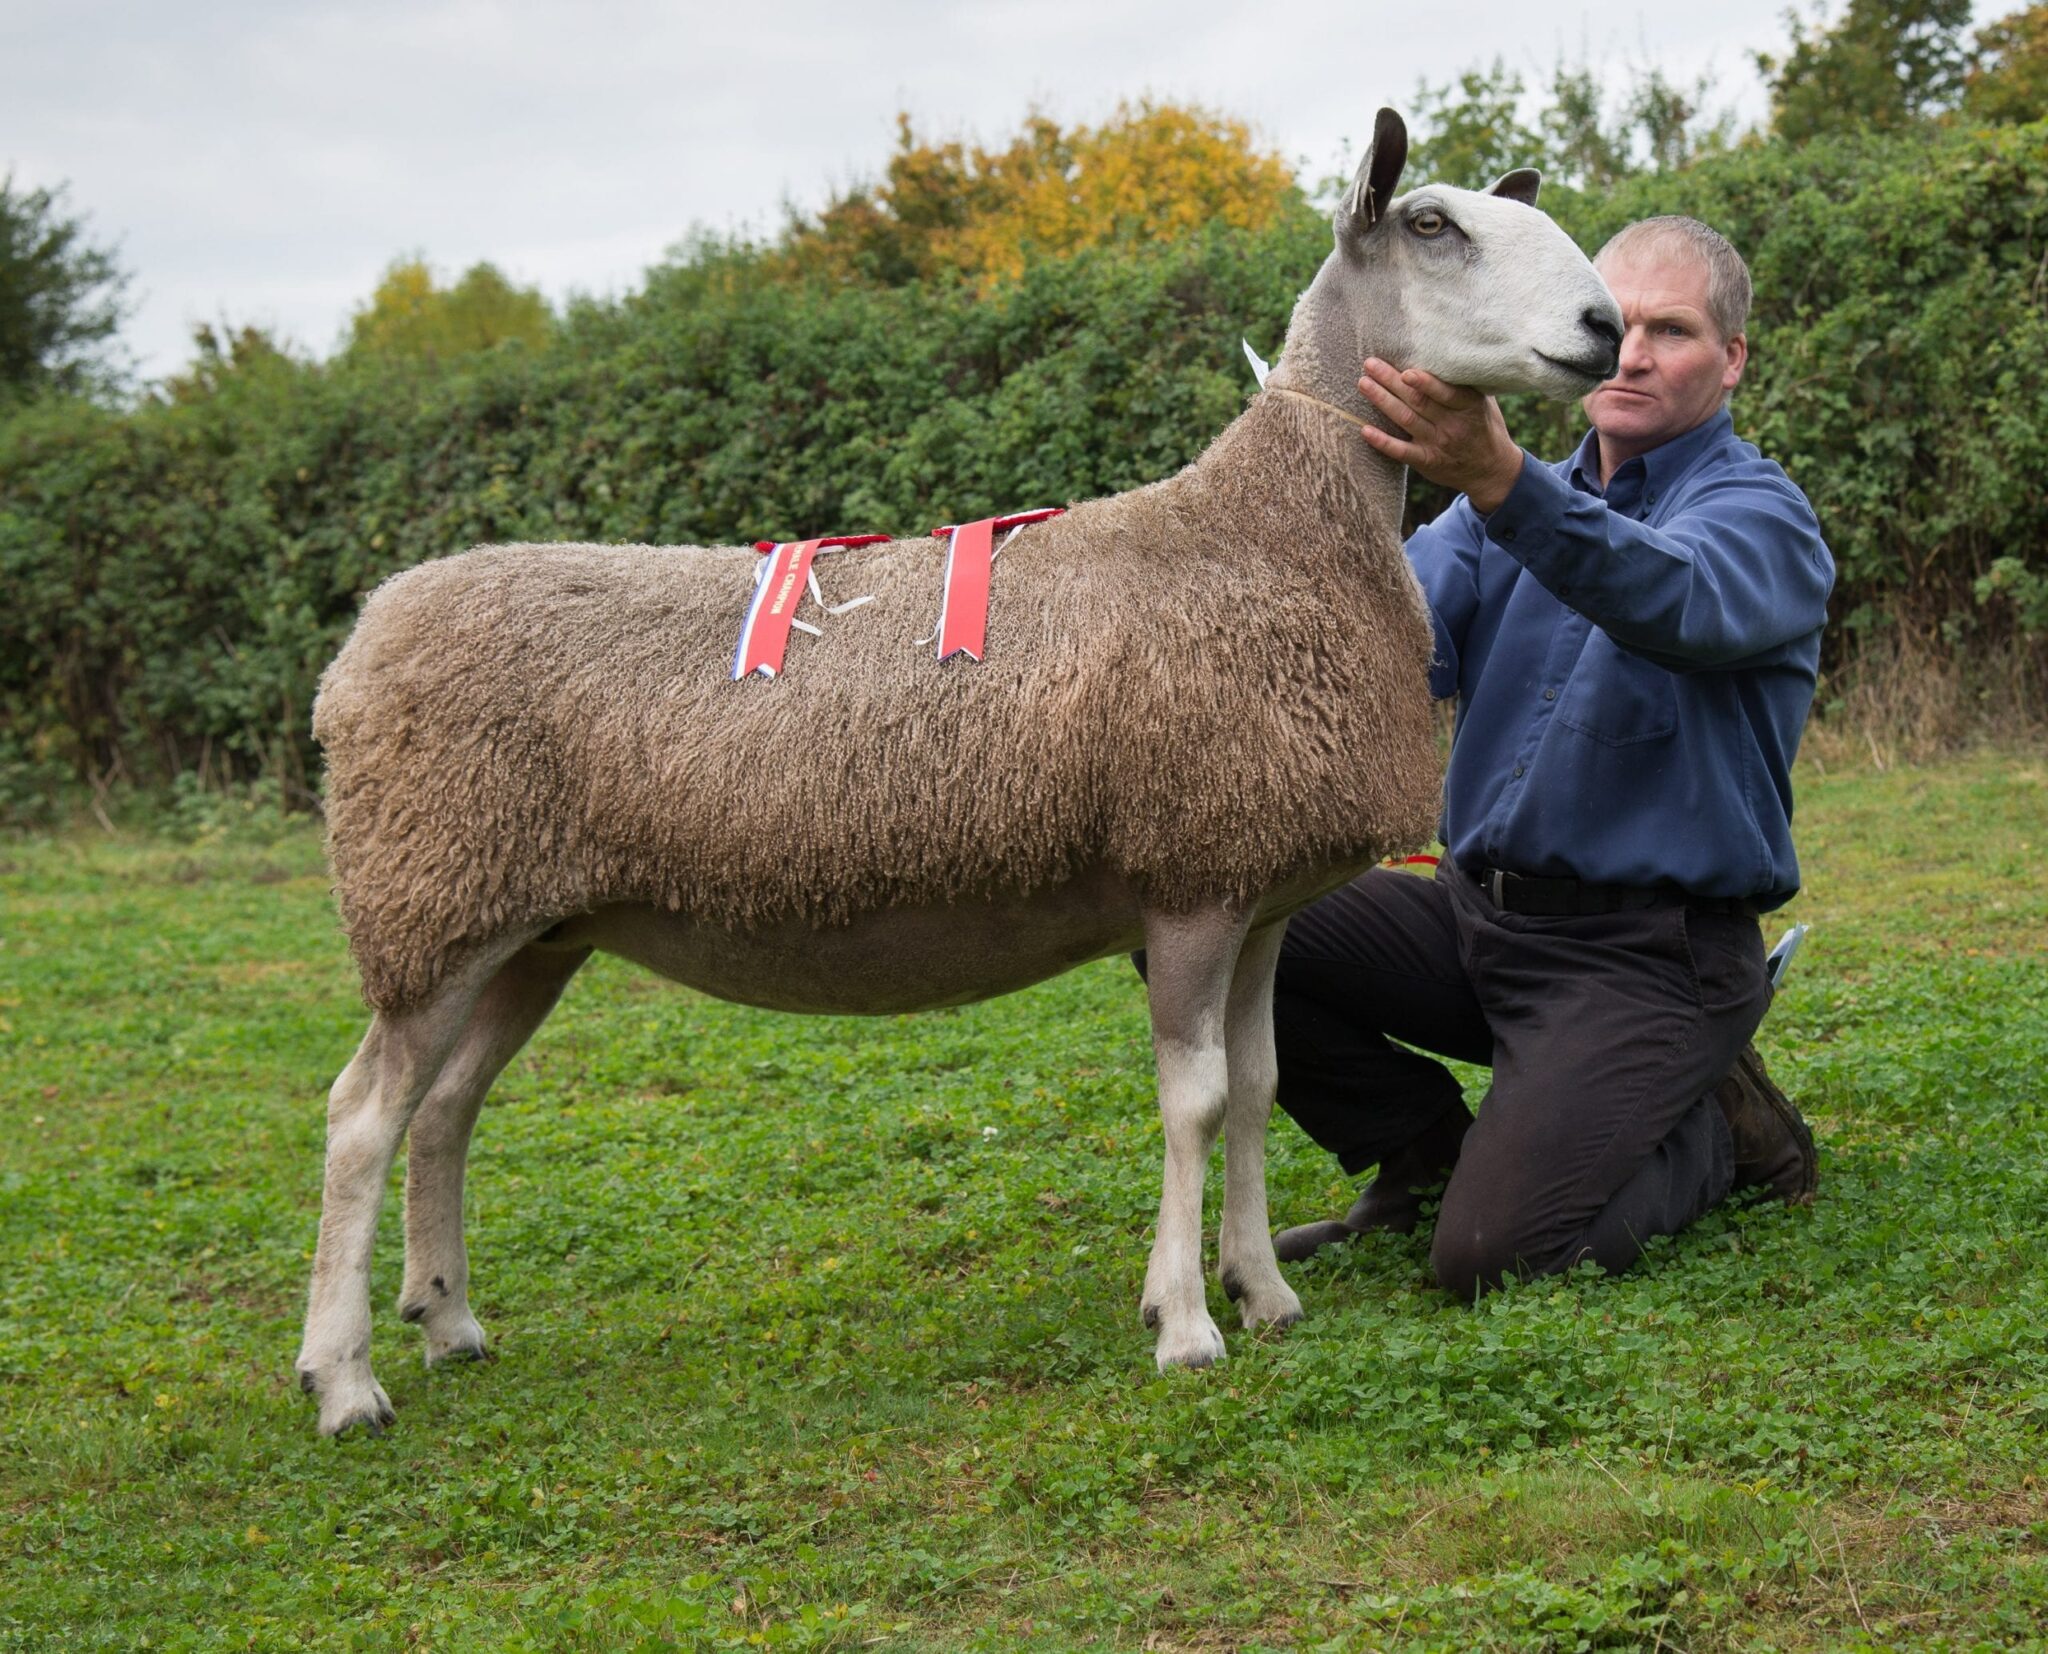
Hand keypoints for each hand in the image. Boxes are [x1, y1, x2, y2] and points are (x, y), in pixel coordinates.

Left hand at [1356, 359, 1524, 514]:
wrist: (1491, 469)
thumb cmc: (1483, 425)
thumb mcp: (1483, 402)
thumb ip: (1464, 383)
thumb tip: (1443, 351)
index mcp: (1469, 406)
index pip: (1445, 392)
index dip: (1425, 382)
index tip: (1406, 370)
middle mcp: (1452, 425)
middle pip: (1418, 400)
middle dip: (1392, 381)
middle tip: (1370, 364)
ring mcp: (1438, 444)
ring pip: (1406, 419)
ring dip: (1382, 401)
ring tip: (1364, 384)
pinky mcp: (1426, 461)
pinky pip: (1401, 451)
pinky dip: (1383, 442)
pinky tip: (1365, 430)